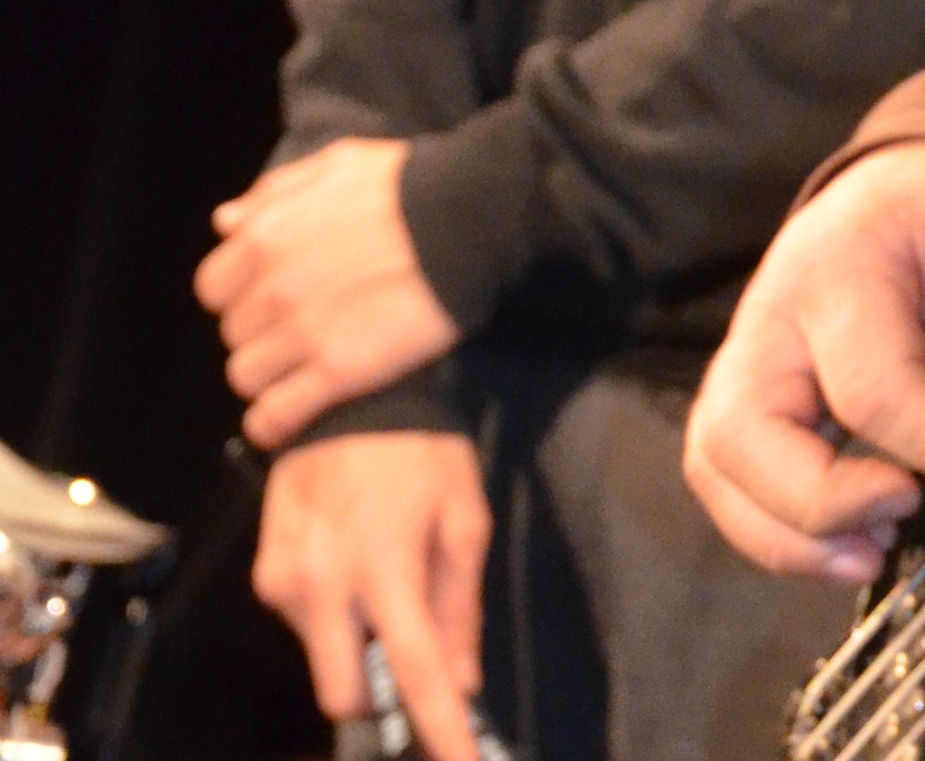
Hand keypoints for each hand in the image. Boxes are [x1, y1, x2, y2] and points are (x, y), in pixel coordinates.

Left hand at [196, 137, 459, 449]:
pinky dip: (275, 422)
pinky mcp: (337, 373)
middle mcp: (272, 289)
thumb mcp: (338, 165)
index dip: (241, 292)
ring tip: (304, 365)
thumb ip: (276, 192)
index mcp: (265, 237)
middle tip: (301, 325)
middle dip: (261, 330)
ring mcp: (302, 334)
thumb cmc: (407, 183)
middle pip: (233, 333)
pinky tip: (295, 412)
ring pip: (246, 378)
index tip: (272, 294)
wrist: (472, 216)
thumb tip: (225, 222)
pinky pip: (274, 417)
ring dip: (269, 375)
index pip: (213, 286)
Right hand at [254, 430, 492, 760]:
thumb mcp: (463, 518)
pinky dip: (331, 610)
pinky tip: (349, 556)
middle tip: (408, 642)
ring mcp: (285, 584)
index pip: (415, 673)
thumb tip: (459, 684)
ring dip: (354, 637)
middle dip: (379, 690)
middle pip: (346, 694)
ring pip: (324, 658)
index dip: (441, 731)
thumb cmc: (421, 454)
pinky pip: (303, 623)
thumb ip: (459, 607)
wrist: (348, 394)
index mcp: (387, 569)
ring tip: (380, 565)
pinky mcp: (263, 574)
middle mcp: (325, 587)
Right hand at [684, 142, 924, 583]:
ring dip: (782, 534)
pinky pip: (726, 474)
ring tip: (872, 556)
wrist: (915, 177)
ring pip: (717, 463)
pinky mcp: (745, 391)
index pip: (871, 382)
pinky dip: (770, 527)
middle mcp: (772, 312)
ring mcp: (746, 353)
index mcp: (845, 263)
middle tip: (904, 523)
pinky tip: (848, 543)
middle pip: (745, 432)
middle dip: (818, 504)